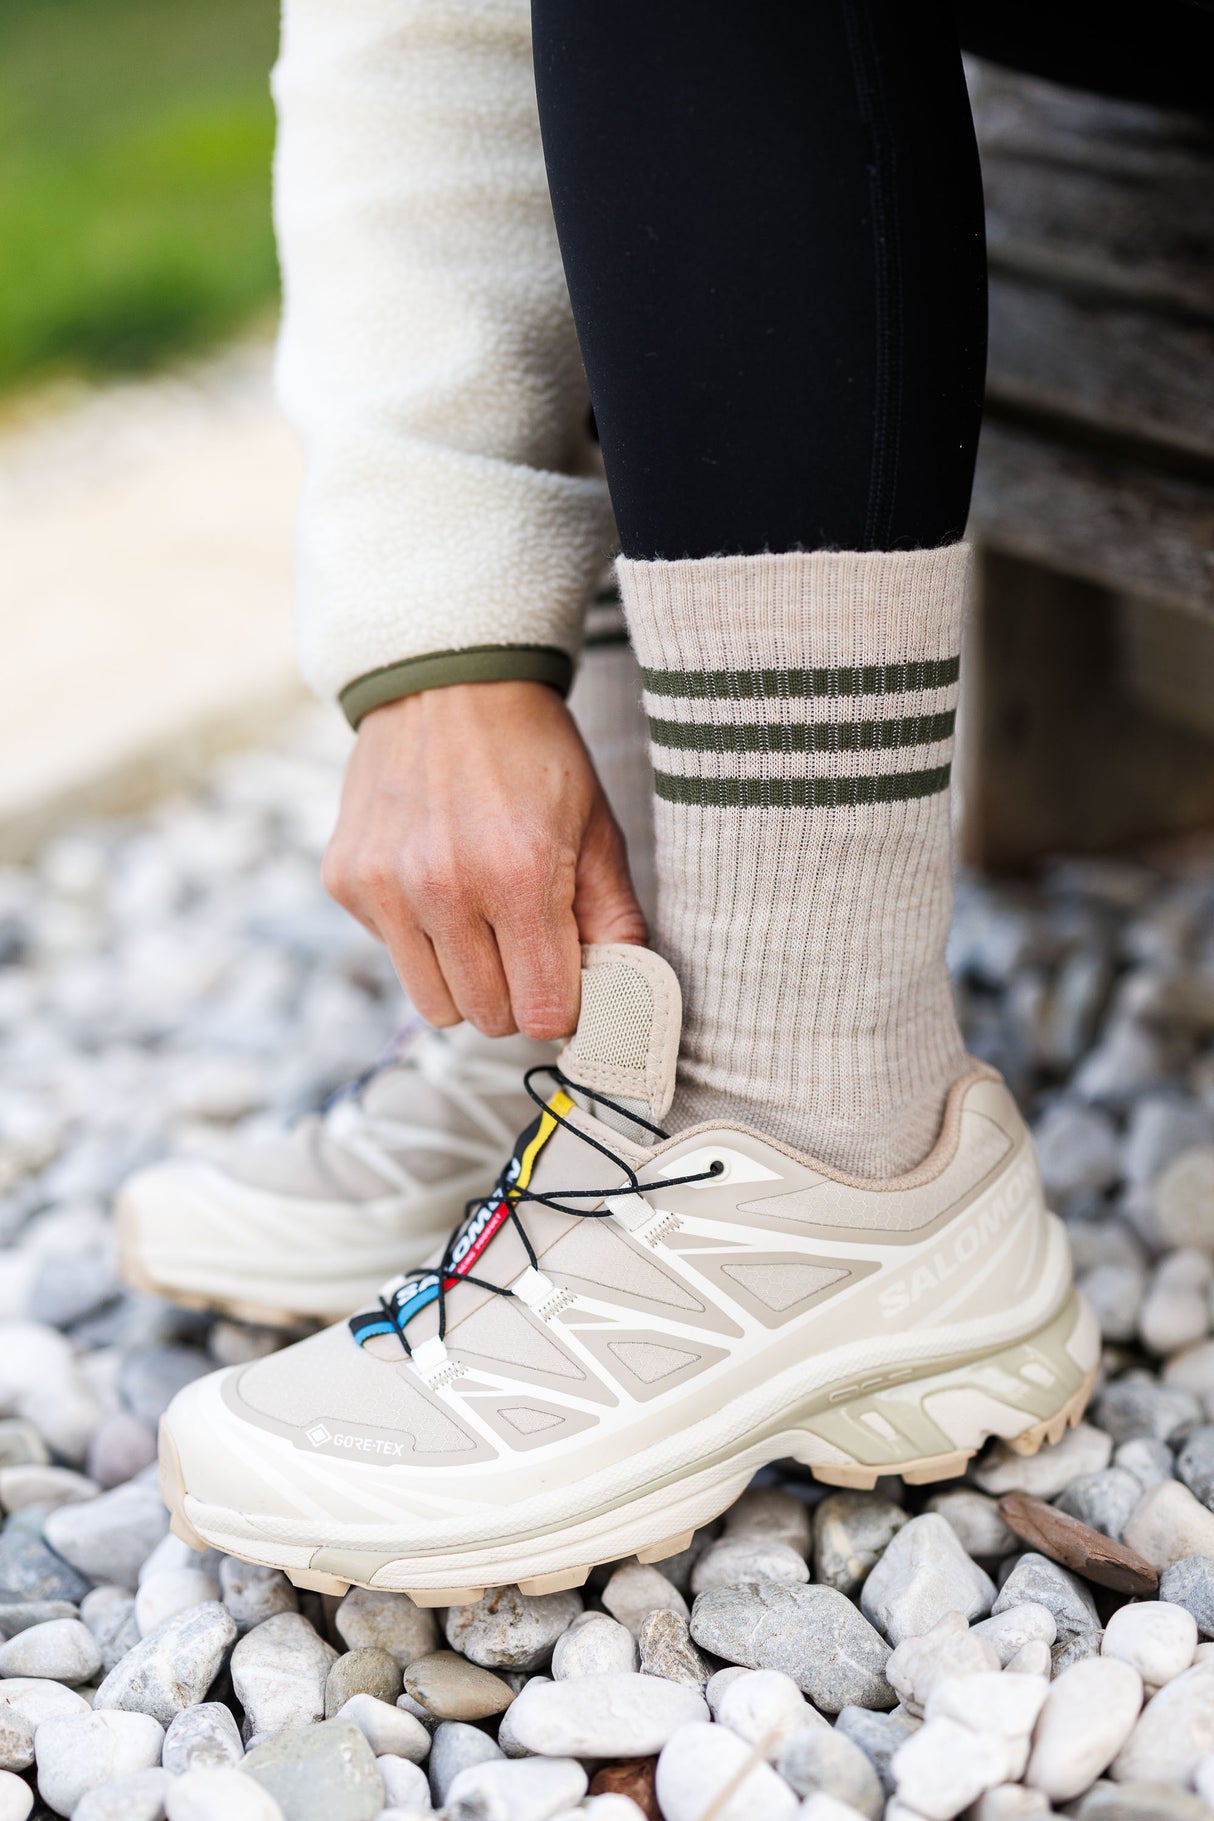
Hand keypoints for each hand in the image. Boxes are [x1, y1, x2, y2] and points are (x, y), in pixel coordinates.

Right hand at [322, 680, 647, 1038]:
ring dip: (467, 981)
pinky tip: (436, 886)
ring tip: (482, 923)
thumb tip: (626, 998)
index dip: (564, 1005)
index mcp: (518, 874)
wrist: (446, 683)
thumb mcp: (598, 829)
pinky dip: (421, 941)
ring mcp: (385, 886)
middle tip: (528, 945)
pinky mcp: (345, 881)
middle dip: (518, 996)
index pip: (542, 1013)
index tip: (568, 978)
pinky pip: (394, 958)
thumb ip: (615, 920)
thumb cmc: (533, 757)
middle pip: (489, 1018)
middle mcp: (442, 886)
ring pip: (435, 1005)